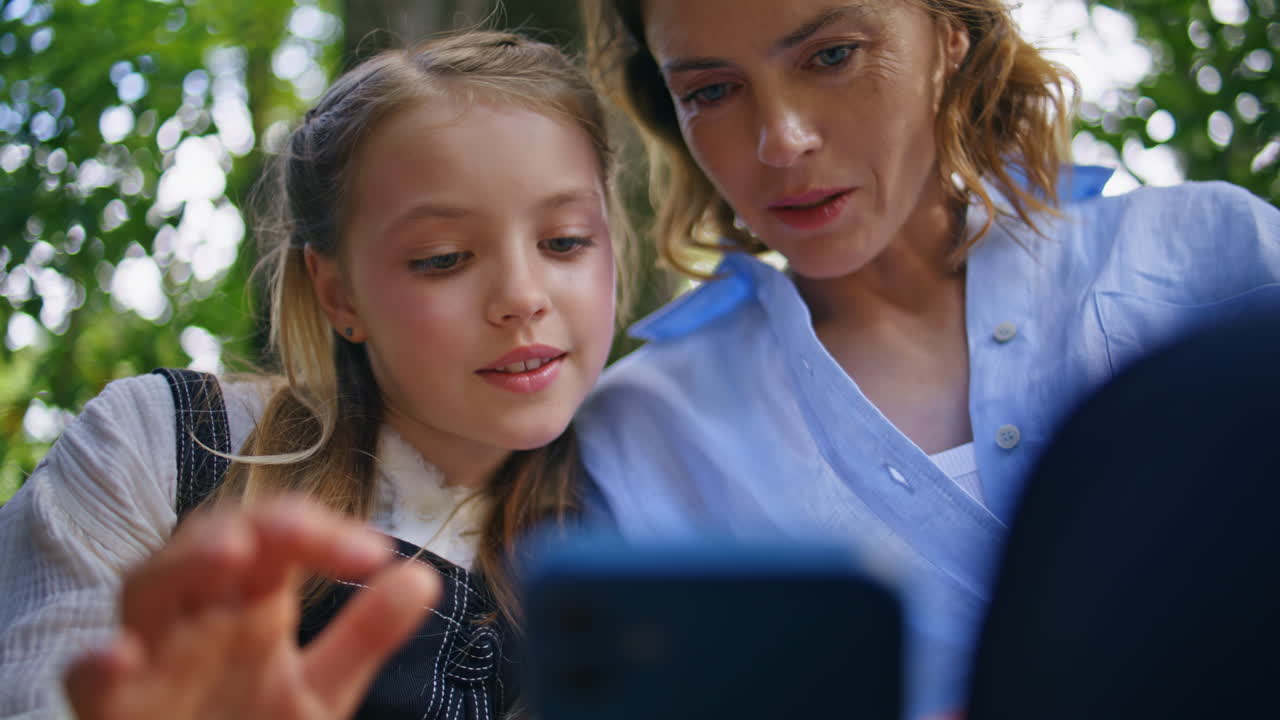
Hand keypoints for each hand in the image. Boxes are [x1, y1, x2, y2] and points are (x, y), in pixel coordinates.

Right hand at [64, 496, 439, 719]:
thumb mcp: (319, 691)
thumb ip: (365, 635)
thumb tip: (423, 576)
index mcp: (247, 604)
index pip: (277, 537)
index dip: (320, 530)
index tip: (376, 553)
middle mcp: (196, 619)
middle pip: (207, 543)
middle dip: (250, 526)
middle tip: (300, 530)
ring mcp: (150, 661)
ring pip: (144, 588)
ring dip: (184, 564)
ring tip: (233, 552)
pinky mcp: (113, 712)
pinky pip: (87, 683)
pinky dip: (97, 664)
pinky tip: (122, 655)